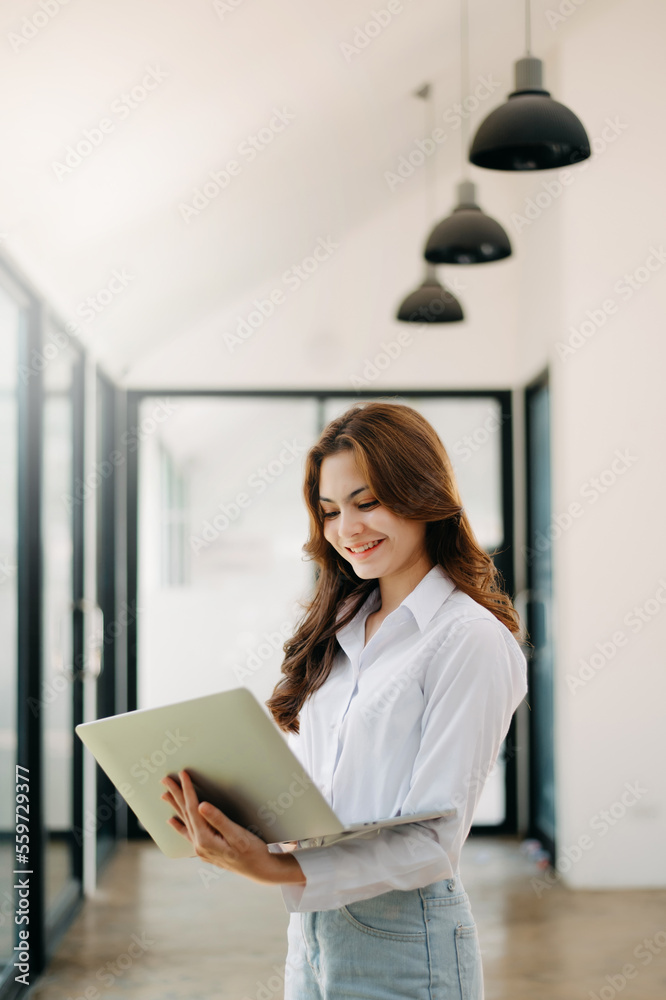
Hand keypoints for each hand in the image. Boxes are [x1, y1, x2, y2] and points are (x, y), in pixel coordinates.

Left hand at [160, 770, 305, 886]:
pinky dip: (180, 826)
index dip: (188, 790)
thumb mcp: (238, 834)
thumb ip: (218, 820)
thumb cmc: (253, 852)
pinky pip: (188, 834)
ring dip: (176, 807)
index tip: (183, 775)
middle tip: (165, 780)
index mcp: (206, 840)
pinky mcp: (206, 850)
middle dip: (176, 795)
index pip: (193, 809)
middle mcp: (200, 846)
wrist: (261, 871)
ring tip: (165, 795)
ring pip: (185, 823)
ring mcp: (202, 850)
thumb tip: (201, 806)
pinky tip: (172, 821)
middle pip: (185, 815)